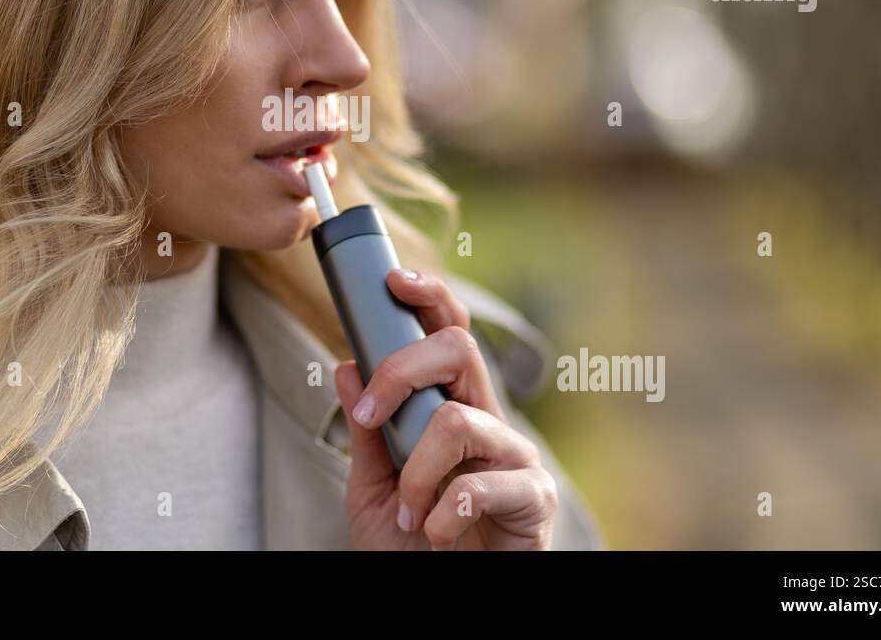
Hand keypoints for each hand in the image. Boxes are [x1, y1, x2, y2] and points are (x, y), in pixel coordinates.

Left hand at [333, 268, 558, 549]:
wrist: (439, 598)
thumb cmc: (411, 546)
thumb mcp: (371, 488)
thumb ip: (365, 433)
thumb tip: (346, 366)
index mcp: (451, 408)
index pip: (448, 334)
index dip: (429, 297)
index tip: (393, 281)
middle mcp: (487, 420)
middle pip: (460, 349)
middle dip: (402, 370)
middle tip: (370, 418)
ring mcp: (514, 456)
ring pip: (458, 421)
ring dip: (416, 472)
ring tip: (408, 512)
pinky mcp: (534, 497)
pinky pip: (481, 484)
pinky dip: (443, 514)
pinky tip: (436, 534)